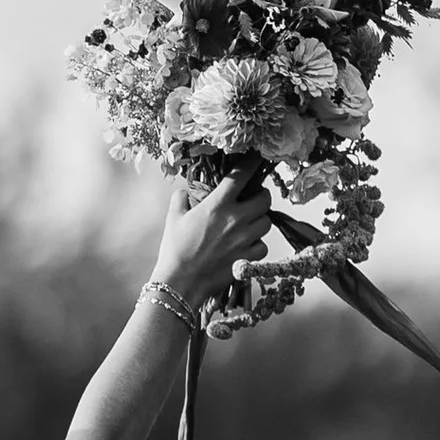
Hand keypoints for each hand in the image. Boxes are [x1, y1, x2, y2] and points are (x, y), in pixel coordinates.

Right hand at [157, 164, 273, 315]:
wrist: (180, 282)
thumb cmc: (174, 250)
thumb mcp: (172, 219)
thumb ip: (181, 199)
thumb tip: (185, 192)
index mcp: (217, 205)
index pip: (241, 176)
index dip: (252, 163)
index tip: (256, 157)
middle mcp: (235, 219)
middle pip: (265, 199)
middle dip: (260, 197)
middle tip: (252, 201)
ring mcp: (244, 239)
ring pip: (267, 222)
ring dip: (259, 221)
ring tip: (248, 225)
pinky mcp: (248, 258)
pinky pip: (263, 246)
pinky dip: (257, 245)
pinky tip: (245, 247)